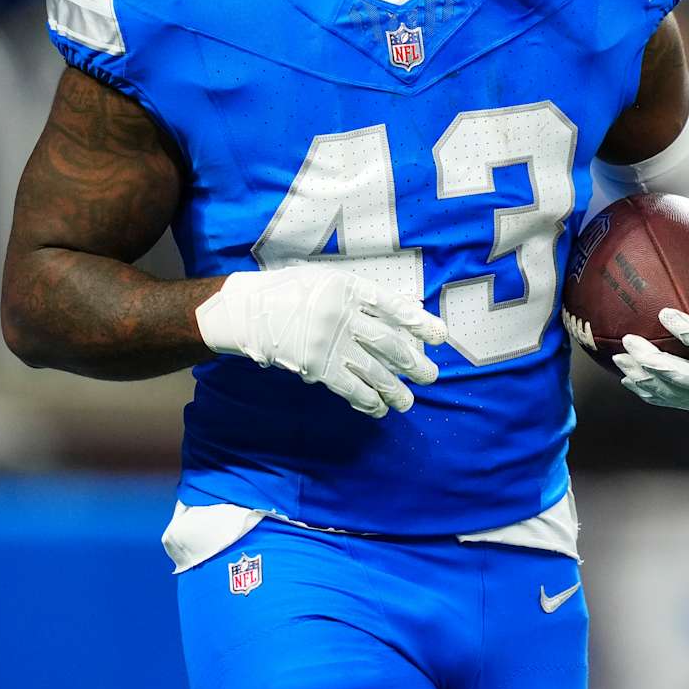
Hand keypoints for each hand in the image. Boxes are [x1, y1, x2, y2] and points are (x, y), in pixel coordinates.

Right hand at [196, 268, 447, 417]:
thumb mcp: (326, 280)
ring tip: (408, 401)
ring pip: (374, 371)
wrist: (247, 310)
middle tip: (431, 375)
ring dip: (395, 389)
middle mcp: (343, 315)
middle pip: (389, 343)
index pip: (393, 306)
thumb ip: (359, 296)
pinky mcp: (317, 367)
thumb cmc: (290, 292)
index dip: (419, 322)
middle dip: (414, 363)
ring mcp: (330, 342)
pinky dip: (367, 400)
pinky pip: (350, 388)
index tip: (440, 336)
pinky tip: (379, 408)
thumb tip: (401, 313)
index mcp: (349, 288)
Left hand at [612, 268, 688, 415]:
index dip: (687, 331)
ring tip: (619, 360)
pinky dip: (655, 392)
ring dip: (647, 379)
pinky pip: (680, 401)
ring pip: (678, 395)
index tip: (663, 312)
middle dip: (654, 363)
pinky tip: (631, 379)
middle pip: (686, 380)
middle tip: (629, 341)